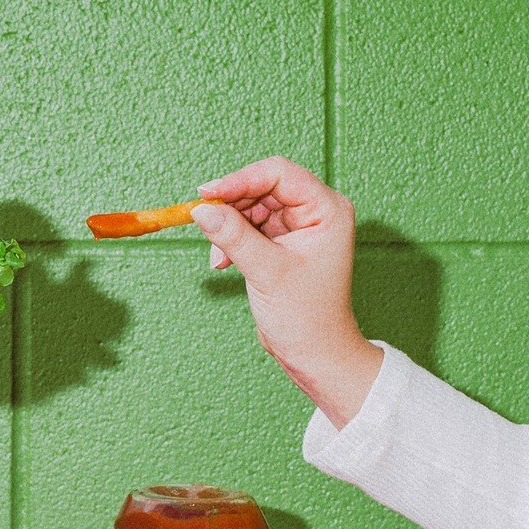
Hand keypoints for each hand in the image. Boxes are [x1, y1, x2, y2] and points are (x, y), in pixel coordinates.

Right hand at [190, 157, 381, 428]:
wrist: (315, 353)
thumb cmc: (307, 317)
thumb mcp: (266, 271)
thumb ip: (233, 236)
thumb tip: (202, 209)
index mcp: (327, 210)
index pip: (279, 175)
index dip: (240, 180)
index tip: (207, 194)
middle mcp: (317, 211)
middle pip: (262, 187)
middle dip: (232, 206)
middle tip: (205, 220)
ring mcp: (299, 226)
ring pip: (252, 206)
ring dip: (229, 226)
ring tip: (220, 255)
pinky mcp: (283, 241)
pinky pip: (250, 226)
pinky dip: (232, 239)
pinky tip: (224, 261)